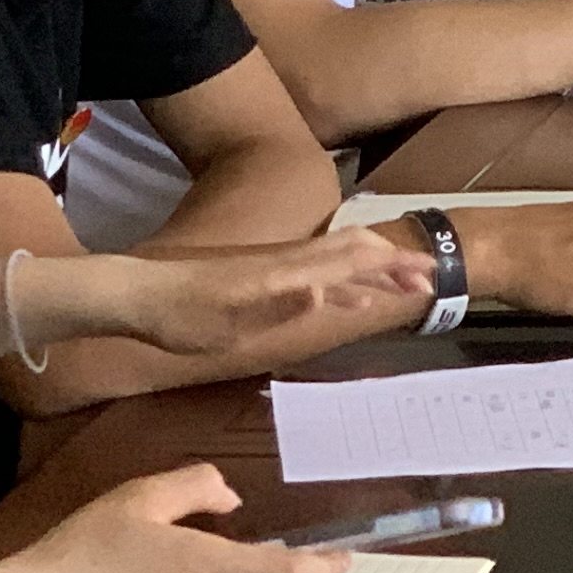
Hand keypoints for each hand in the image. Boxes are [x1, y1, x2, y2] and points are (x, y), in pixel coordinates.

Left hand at [68, 227, 435, 360]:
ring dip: (376, 268)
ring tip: (405, 284)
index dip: (394, 265)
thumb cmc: (183, 317)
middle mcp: (291, 262)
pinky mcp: (267, 276)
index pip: (355, 259)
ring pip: (341, 258)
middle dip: (396, 261)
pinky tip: (353, 297)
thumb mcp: (228, 323)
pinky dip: (349, 280)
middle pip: (356, 249)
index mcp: (289, 273)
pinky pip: (322, 272)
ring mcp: (280, 266)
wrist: (143, 293)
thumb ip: (280, 308)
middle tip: (429, 279)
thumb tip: (328, 292)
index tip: (429, 275)